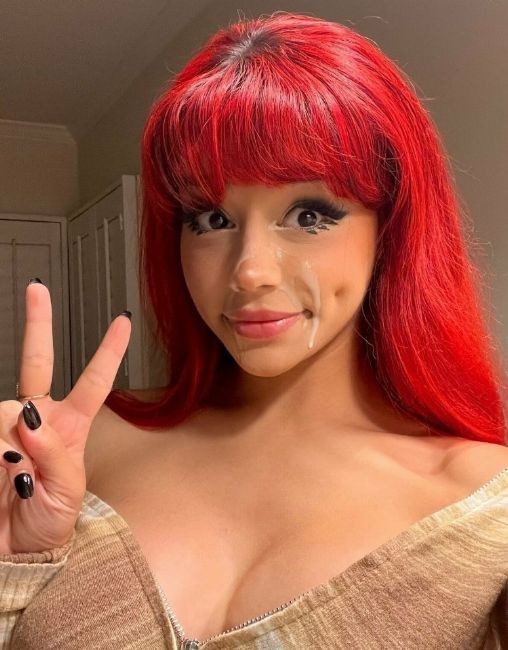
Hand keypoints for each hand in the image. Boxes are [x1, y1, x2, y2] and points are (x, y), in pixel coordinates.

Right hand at [0, 280, 130, 553]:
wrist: (15, 552)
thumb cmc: (47, 523)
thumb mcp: (65, 492)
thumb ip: (51, 455)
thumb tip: (31, 421)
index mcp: (70, 428)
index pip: (94, 382)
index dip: (108, 352)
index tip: (122, 322)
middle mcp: (37, 419)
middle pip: (39, 362)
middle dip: (38, 324)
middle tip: (37, 289)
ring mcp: (7, 426)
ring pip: (5, 411)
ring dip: (9, 448)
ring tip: (14, 481)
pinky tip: (3, 473)